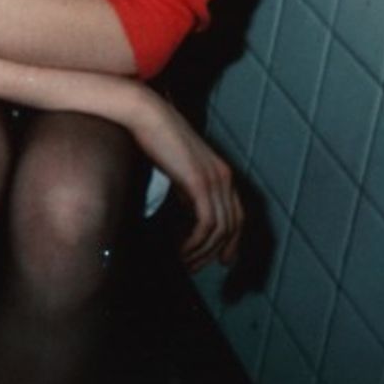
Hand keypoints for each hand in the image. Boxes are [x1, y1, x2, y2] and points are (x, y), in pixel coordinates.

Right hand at [124, 91, 241, 270]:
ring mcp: (214, 180)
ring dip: (202, 251)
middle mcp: (224, 178)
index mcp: (221, 174)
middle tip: (197, 268)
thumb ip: (189, 188)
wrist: (147, 114)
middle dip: (218, 252)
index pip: (237, 216)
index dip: (233, 242)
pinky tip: (180, 249)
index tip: (224, 260)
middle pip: (232, 227)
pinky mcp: (199, 183)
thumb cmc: (156, 138)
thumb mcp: (178, 168)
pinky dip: (195, 242)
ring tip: (184, 262)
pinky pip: (206, 224)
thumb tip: (189, 211)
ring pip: (219, 229)